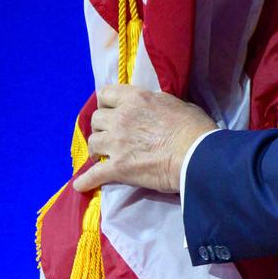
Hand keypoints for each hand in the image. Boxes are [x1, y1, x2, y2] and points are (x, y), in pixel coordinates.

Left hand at [72, 84, 217, 194]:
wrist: (196, 155)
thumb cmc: (194, 128)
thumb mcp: (175, 103)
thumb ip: (156, 104)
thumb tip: (154, 108)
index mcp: (136, 99)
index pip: (106, 93)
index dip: (106, 103)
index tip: (110, 111)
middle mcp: (121, 117)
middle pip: (96, 119)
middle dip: (101, 127)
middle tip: (110, 136)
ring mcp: (117, 143)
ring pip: (92, 142)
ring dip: (96, 150)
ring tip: (101, 156)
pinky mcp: (118, 167)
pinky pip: (93, 174)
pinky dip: (86, 181)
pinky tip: (81, 185)